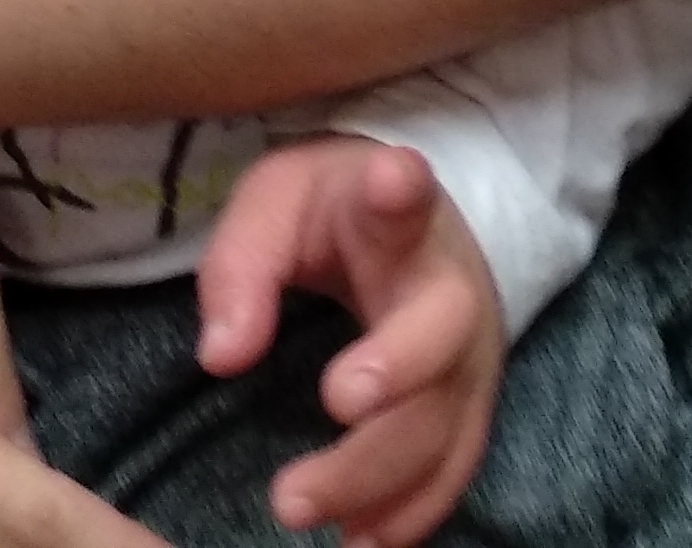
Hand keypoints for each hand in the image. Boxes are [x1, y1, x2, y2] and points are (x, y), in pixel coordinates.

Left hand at [195, 137, 503, 547]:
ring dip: (376, 471)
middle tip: (335, 399)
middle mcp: (449, 284)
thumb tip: (222, 357)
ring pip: (442, 420)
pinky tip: (358, 539)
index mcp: (397, 213)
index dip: (402, 189)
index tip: (392, 180)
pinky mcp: (468, 412)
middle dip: (395, 370)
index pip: (405, 193)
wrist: (414, 233)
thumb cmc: (335, 215)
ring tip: (298, 506)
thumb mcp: (276, 205)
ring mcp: (468, 356)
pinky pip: (452, 471)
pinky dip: (410, 514)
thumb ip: (242, 267)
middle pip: (441, 329)